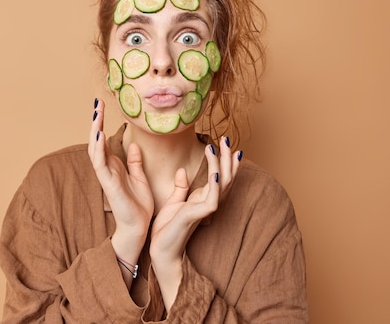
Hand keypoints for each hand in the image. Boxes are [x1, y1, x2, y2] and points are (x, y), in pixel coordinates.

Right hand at [88, 99, 153, 263]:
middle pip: (96, 140)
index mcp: (114, 165)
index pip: (104, 139)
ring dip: (94, 131)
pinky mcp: (108, 184)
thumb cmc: (138, 204)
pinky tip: (98, 136)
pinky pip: (100, 164)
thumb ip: (135, 162)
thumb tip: (133, 145)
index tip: (103, 105)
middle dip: (96, 121)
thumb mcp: (140, 177)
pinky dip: (98, 149)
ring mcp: (106, 175)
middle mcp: (107, 168)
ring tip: (96, 113)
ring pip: (95, 149)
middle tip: (97, 103)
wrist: (139, 226)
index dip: (102, 123)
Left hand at [149, 136, 241, 308]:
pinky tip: (215, 172)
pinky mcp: (199, 215)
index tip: (229, 145)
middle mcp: (208, 202)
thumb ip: (181, 187)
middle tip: (227, 139)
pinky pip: (212, 198)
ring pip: (221, 183)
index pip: (220, 176)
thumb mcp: (174, 202)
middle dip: (227, 157)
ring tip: (216, 146)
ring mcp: (205, 209)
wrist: (161, 250)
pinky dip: (215, 184)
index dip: (225, 161)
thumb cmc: (167, 229)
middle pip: (225, 176)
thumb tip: (183, 171)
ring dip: (220, 164)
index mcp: (203, 198)